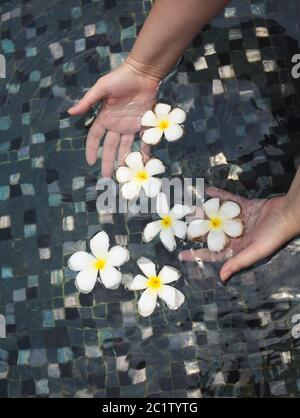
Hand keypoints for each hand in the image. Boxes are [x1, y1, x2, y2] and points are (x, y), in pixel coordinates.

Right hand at [68, 61, 160, 176]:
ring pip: (126, 148)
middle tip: (107, 176)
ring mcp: (131, 126)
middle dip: (108, 161)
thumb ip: (88, 101)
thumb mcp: (101, 88)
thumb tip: (70, 113)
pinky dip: (144, 152)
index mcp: (105, 117)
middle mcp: (117, 125)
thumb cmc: (121, 78)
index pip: (95, 137)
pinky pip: (144, 141)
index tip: (90, 162)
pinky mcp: (145, 125)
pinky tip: (143, 163)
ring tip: (123, 174)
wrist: (143, 73)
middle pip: (110, 147)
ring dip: (124, 161)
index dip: (92, 149)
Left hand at [179, 187, 298, 281]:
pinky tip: (208, 192)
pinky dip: (219, 196)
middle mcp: (236, 235)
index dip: (197, 255)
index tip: (180, 255)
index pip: (212, 253)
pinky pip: (229, 201)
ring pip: (218, 216)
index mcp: (237, 248)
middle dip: (198, 231)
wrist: (288, 213)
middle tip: (182, 226)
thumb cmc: (275, 235)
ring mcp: (240, 220)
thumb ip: (237, 262)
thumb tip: (222, 277)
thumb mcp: (256, 251)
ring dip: (205, 212)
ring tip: (191, 208)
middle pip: (212, 234)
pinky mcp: (245, 206)